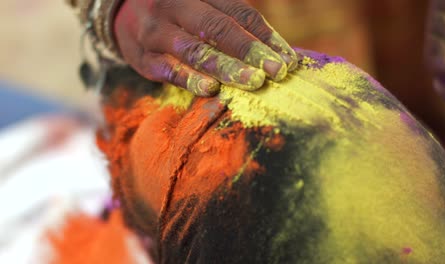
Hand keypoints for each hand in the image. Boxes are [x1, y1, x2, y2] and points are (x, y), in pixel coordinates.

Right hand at [114, 0, 296, 95]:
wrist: (121, 11)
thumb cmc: (175, 11)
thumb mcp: (200, 3)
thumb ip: (231, 20)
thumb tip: (274, 50)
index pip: (239, 13)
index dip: (265, 37)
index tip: (288, 60)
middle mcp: (176, 6)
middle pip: (219, 28)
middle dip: (251, 51)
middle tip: (277, 72)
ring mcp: (157, 31)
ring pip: (195, 49)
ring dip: (227, 68)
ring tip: (253, 82)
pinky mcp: (143, 57)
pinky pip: (168, 69)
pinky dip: (190, 79)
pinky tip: (211, 89)